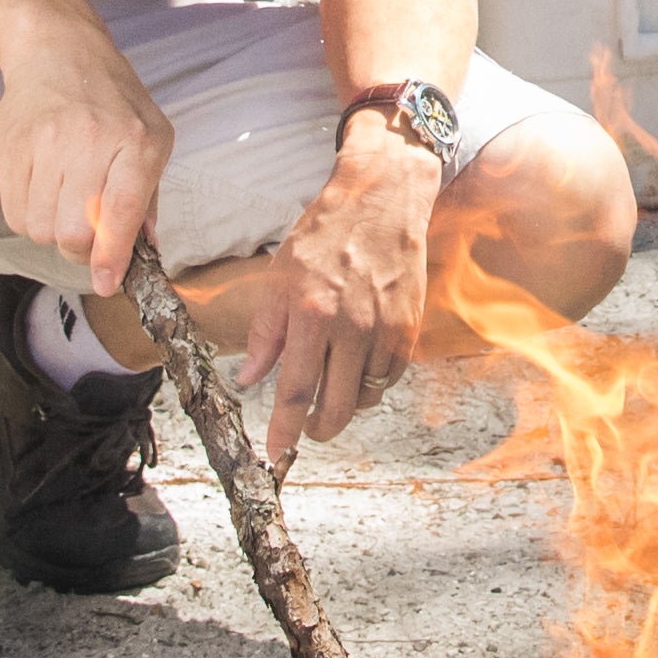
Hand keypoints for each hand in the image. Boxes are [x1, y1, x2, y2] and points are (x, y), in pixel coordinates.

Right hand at [0, 5, 174, 296]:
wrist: (57, 50)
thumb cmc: (112, 98)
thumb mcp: (153, 135)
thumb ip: (149, 195)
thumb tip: (145, 249)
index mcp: (136, 141)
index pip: (121, 213)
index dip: (112, 257)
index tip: (107, 283)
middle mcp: (90, 142)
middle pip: (73, 232)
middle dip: (79, 249)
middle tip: (86, 236)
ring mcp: (45, 143)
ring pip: (39, 228)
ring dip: (52, 231)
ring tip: (63, 202)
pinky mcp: (10, 147)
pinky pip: (13, 212)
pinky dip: (28, 216)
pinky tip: (41, 192)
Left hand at [238, 123, 438, 453]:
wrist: (382, 201)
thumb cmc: (324, 236)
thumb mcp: (278, 278)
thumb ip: (264, 333)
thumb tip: (248, 379)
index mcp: (311, 316)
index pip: (294, 391)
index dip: (283, 431)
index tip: (274, 456)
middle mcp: (351, 329)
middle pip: (335, 408)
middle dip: (317, 430)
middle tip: (305, 429)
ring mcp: (385, 331)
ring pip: (364, 397)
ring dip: (344, 404)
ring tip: (330, 389)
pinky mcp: (409, 329)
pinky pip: (389, 377)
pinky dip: (370, 383)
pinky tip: (356, 367)